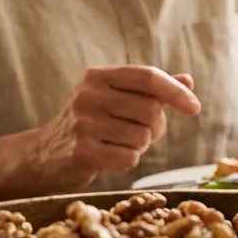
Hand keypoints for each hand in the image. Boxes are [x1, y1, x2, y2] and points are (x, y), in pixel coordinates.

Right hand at [32, 66, 200, 192]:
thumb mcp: (115, 99)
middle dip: (154, 127)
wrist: (43, 156)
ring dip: (139, 146)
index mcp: (98, 76)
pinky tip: (108, 157)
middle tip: (138, 133)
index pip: (148, 77)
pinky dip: (126, 161)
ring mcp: (82, 124)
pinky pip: (129, 158)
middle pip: (151, 110)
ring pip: (142, 137)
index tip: (194, 108)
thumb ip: (151, 91)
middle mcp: (88, 95)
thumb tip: (188, 81)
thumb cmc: (89, 125)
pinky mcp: (81, 152)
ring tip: (116, 143)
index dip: (176, 92)